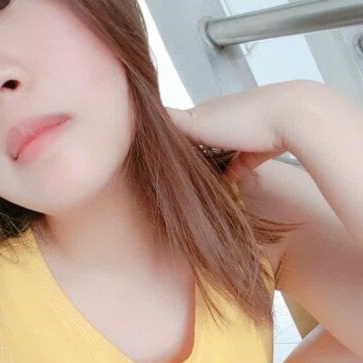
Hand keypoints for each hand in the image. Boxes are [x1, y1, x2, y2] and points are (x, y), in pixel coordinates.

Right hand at [166, 80, 313, 180]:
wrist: (290, 117)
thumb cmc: (244, 118)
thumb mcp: (197, 121)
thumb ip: (173, 121)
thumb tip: (144, 115)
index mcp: (205, 109)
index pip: (180, 123)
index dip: (170, 139)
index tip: (159, 155)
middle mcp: (224, 117)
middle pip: (202, 138)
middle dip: (193, 153)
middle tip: (180, 173)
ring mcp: (244, 131)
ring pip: (223, 150)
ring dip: (214, 163)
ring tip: (201, 180)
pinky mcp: (261, 146)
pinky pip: (243, 160)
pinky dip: (235, 170)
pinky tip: (229, 181)